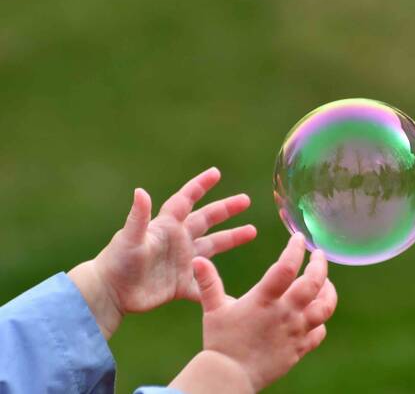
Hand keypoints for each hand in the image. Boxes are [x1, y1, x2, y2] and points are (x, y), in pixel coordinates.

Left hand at [69, 167, 256, 338]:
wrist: (110, 293)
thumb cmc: (117, 262)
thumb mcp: (129, 238)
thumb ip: (138, 216)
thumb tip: (140, 191)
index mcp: (167, 226)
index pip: (186, 200)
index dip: (200, 185)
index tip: (216, 172)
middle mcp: (178, 241)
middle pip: (207, 220)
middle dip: (226, 210)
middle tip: (246, 200)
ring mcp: (182, 262)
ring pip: (212, 247)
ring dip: (231, 239)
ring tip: (252, 231)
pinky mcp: (181, 285)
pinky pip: (205, 285)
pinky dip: (219, 287)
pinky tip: (234, 287)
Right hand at [169, 234, 337, 392]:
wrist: (229, 378)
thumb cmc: (220, 342)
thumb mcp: (212, 309)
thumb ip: (209, 283)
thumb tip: (197, 260)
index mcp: (264, 300)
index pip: (287, 267)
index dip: (295, 249)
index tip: (299, 239)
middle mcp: (284, 313)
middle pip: (314, 284)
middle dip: (320, 265)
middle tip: (318, 255)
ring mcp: (295, 332)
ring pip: (324, 308)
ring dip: (328, 292)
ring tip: (326, 283)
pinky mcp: (299, 349)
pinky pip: (319, 332)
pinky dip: (320, 322)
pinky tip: (315, 314)